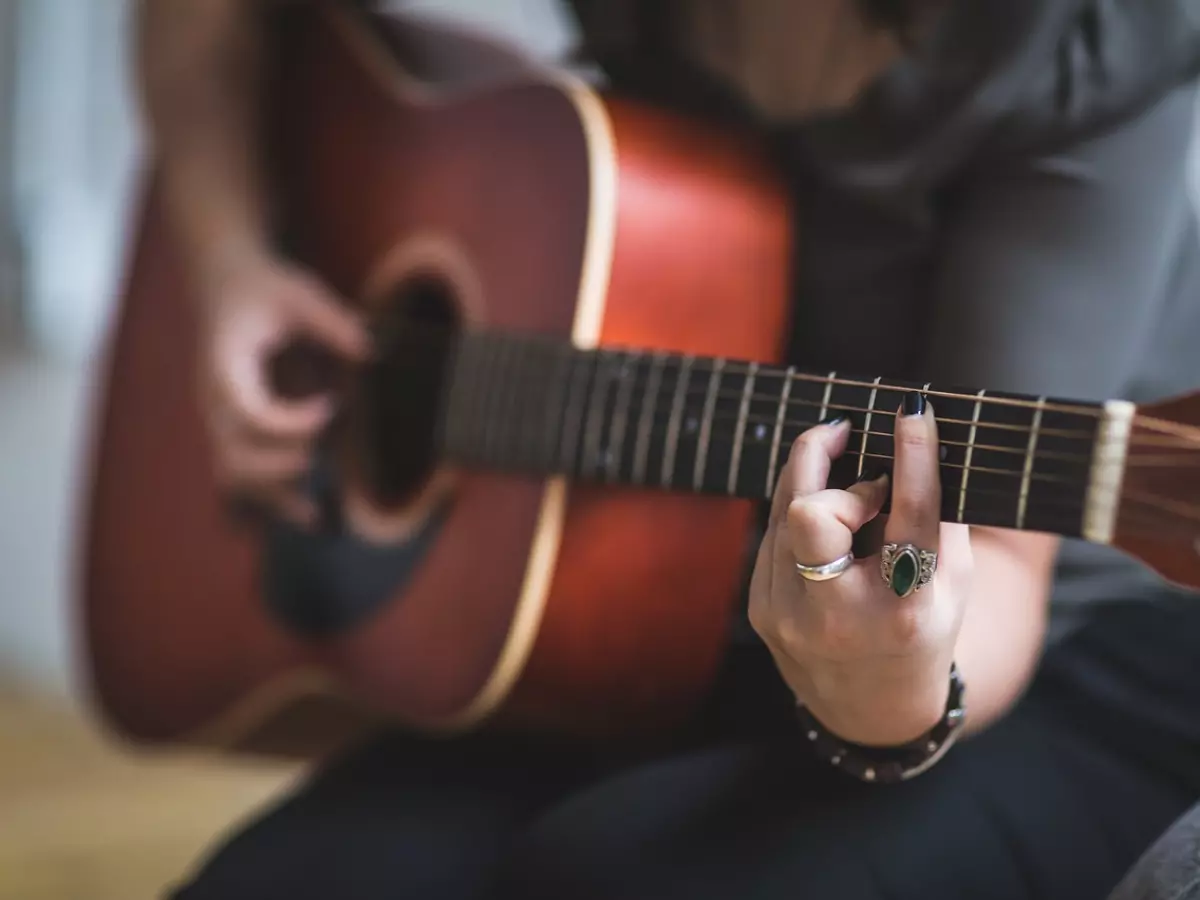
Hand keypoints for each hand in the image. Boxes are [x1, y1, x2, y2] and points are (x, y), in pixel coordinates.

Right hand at [196, 251, 370, 525]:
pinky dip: (272, 502)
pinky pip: (242, 481)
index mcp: (225, 366)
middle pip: (234, 456)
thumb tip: (371, 351)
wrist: (227, 288)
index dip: (291, 422)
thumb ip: (333, 321)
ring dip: (276, 498)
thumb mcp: (300, 293)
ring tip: (319, 517)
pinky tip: (313, 519)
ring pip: (234, 478)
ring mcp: (221, 422)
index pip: (247, 412)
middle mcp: (215, 401)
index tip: (334, 406)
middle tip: (322, 454)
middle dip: (280, 467)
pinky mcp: (235, 433)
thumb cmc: (265, 289)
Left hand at [748, 393, 972, 746]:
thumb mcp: (952, 582)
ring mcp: (790, 614)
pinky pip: (772, 529)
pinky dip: (799, 510)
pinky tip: (825, 519)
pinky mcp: (760, 606)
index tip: (913, 410)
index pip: (910, 518)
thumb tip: (917, 434)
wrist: (871, 707)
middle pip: (812, 513)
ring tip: (847, 479)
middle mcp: (841, 617)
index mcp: (906, 611)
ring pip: (783, 507)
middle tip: (850, 436)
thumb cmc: (923, 626)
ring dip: (816, 479)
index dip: (914, 457)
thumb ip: (939, 514)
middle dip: (826, 463)